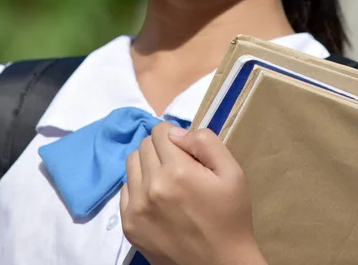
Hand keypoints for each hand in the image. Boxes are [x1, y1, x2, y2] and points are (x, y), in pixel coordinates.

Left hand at [120, 123, 267, 264]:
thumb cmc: (230, 216)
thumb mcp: (232, 172)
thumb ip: (205, 142)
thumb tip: (177, 133)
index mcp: (177, 171)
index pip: (160, 131)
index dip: (175, 136)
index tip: (187, 151)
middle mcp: (151, 187)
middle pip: (144, 145)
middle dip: (161, 148)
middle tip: (180, 166)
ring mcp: (136, 208)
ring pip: (131, 163)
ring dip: (147, 164)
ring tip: (167, 180)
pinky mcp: (129, 225)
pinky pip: (125, 189)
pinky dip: (138, 187)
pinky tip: (157, 198)